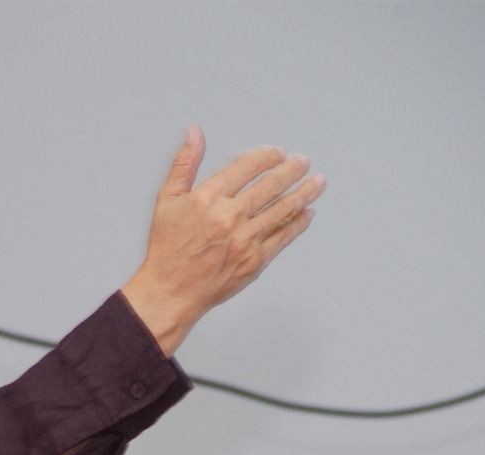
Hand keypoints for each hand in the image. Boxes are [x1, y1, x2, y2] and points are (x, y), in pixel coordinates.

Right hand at [121, 125, 325, 354]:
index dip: (267, 156)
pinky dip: (298, 224)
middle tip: (303, 163)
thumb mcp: (166, 200)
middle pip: (271, 185)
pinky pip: (283, 237)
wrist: (170, 291)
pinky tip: (307, 214)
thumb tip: (195, 133)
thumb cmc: (167, 249)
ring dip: (304, 193)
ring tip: (318, 182)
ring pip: (283, 210)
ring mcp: (245, 240)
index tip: (278, 153)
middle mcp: (230, 217)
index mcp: (208, 198)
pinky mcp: (255, 261)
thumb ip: (184, 164)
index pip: (246, 167)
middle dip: (292, 171)